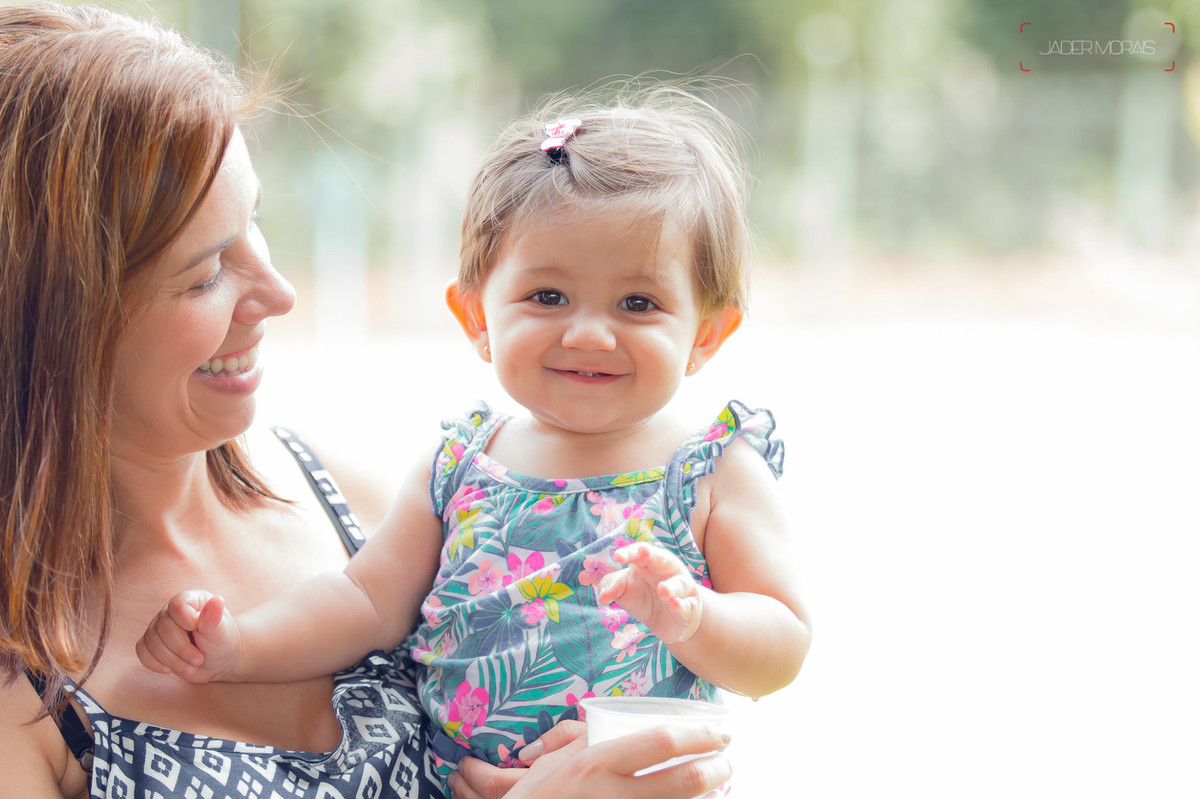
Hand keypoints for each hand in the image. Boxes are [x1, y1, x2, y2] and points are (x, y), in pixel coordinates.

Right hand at [135, 590, 240, 682]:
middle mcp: (171, 610)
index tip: (201, 634)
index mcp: (191, 600)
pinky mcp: (152, 642)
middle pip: (162, 628)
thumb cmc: (222, 643)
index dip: (186, 623)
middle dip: (181, 649)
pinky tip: (170, 669)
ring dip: (171, 660)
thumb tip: (217, 600)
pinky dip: (155, 663)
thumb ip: (214, 618)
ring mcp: (159, 626)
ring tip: (191, 667)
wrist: (217, 661)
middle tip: (199, 659)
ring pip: (151, 641)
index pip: (177, 606)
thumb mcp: (220, 632)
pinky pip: (141, 651)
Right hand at [448, 720, 731, 798]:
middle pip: (685, 779)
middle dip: (718, 768)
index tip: (719, 730)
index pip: (660, 742)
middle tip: (728, 760)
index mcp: (594, 763)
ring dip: (711, 797)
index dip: (698, 734)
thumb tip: (609, 723)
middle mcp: (612, 794)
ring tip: (722, 786)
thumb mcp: (551, 765)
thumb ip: (581, 741)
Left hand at [596, 543, 702, 644]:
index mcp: (650, 562)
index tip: (618, 556)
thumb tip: (603, 597)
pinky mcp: (690, 608)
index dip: (630, 552)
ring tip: (662, 590)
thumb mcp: (624, 591)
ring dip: (672, 587)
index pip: (641, 552)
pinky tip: (674, 606)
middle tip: (644, 552)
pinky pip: (688, 605)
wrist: (668, 622)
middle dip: (654, 555)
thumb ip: (612, 587)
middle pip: (663, 559)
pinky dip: (682, 606)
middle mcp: (669, 571)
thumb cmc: (644, 597)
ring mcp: (683, 589)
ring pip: (680, 584)